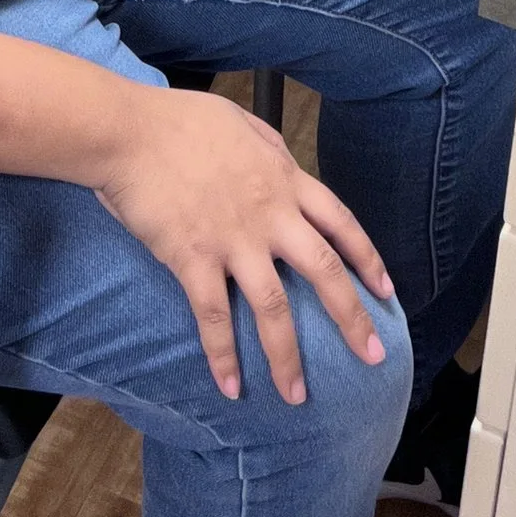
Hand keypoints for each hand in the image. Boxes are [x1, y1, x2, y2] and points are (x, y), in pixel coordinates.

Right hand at [93, 84, 394, 401]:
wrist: (129, 131)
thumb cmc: (180, 121)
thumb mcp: (242, 123)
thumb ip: (270, 149)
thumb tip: (285, 164)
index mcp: (284, 179)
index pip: (340, 223)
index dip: (366, 260)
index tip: (386, 292)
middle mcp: (269, 214)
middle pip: (324, 271)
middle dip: (352, 318)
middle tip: (373, 356)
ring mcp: (233, 239)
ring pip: (275, 307)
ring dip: (287, 357)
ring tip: (296, 395)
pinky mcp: (193, 259)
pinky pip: (215, 317)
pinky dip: (224, 356)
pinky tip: (230, 387)